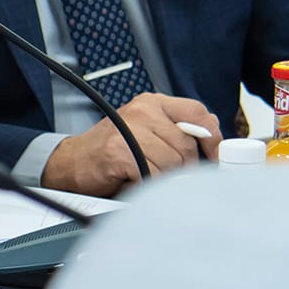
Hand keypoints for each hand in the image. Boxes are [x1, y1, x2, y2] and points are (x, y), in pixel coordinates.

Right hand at [41, 92, 222, 194]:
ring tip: (148, 176)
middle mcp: (142, 111)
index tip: (215, 157)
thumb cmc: (112, 149)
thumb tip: (213, 136)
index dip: (212, 138)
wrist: (73, 162)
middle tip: (169, 175)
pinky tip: (135, 181)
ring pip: (172, 163)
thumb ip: (176, 130)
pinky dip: (148, 185)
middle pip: (187, 145)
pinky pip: (152, 175)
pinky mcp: (120, 152)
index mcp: (153, 103)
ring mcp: (130, 130)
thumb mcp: (146, 130)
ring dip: (164, 179)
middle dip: (184, 167)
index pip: (197, 113)